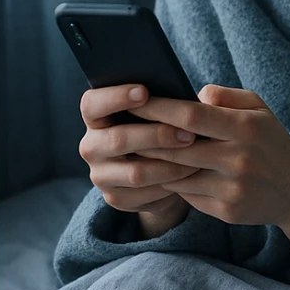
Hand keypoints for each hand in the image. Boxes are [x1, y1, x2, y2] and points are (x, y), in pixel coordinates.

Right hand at [78, 84, 199, 224]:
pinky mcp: (115, 198)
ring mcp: (100, 175)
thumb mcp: (158, 114)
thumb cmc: (159, 130)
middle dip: (158, 135)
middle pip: (118, 139)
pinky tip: (189, 175)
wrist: (159, 173)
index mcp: (95, 117)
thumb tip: (198, 94)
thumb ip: (163, 103)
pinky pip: (144, 193)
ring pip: (135, 171)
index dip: (115, 96)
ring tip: (198, 157)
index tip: (144, 91)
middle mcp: (91, 146)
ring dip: (171, 164)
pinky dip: (170, 183)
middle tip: (189, 134)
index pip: (92, 104)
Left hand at [130, 84, 289, 231]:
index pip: (191, 115)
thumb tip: (191, 95)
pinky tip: (159, 174)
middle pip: (177, 148)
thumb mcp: (259, 109)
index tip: (134, 101)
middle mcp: (240, 159)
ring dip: (153, 164)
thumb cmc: (270, 141)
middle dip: (145, 137)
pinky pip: (188, 195)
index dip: (158, 108)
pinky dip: (172, 183)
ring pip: (177, 175)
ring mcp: (233, 188)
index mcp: (247, 127)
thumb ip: (226, 97)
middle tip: (120, 127)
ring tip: (132, 150)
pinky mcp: (227, 212)